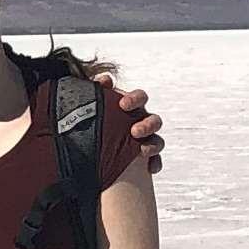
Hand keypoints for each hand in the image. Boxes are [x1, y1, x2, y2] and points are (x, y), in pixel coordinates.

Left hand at [82, 56, 166, 177]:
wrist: (90, 147)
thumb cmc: (96, 120)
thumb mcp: (94, 104)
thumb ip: (98, 90)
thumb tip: (104, 80)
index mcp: (132, 107)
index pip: (140, 98)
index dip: (135, 99)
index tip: (123, 104)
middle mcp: (142, 122)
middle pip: (154, 120)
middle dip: (147, 125)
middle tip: (134, 131)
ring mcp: (146, 140)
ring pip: (157, 140)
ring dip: (152, 144)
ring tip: (141, 151)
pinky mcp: (146, 158)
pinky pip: (156, 160)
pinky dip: (155, 163)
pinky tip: (149, 168)